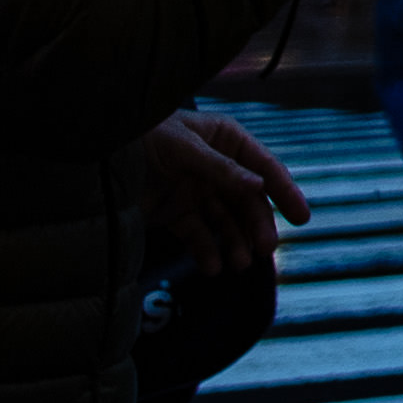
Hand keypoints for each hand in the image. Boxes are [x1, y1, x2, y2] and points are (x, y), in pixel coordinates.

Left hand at [139, 108, 308, 271]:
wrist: (101, 155)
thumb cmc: (145, 136)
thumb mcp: (185, 148)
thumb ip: (222, 169)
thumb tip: (259, 188)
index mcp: (227, 141)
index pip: (264, 168)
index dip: (285, 193)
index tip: (301, 218)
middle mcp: (218, 168)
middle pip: (248, 200)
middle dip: (257, 226)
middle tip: (265, 250)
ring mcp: (197, 191)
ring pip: (226, 221)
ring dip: (235, 242)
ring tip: (238, 264)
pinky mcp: (176, 213)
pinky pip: (198, 234)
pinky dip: (206, 251)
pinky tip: (212, 267)